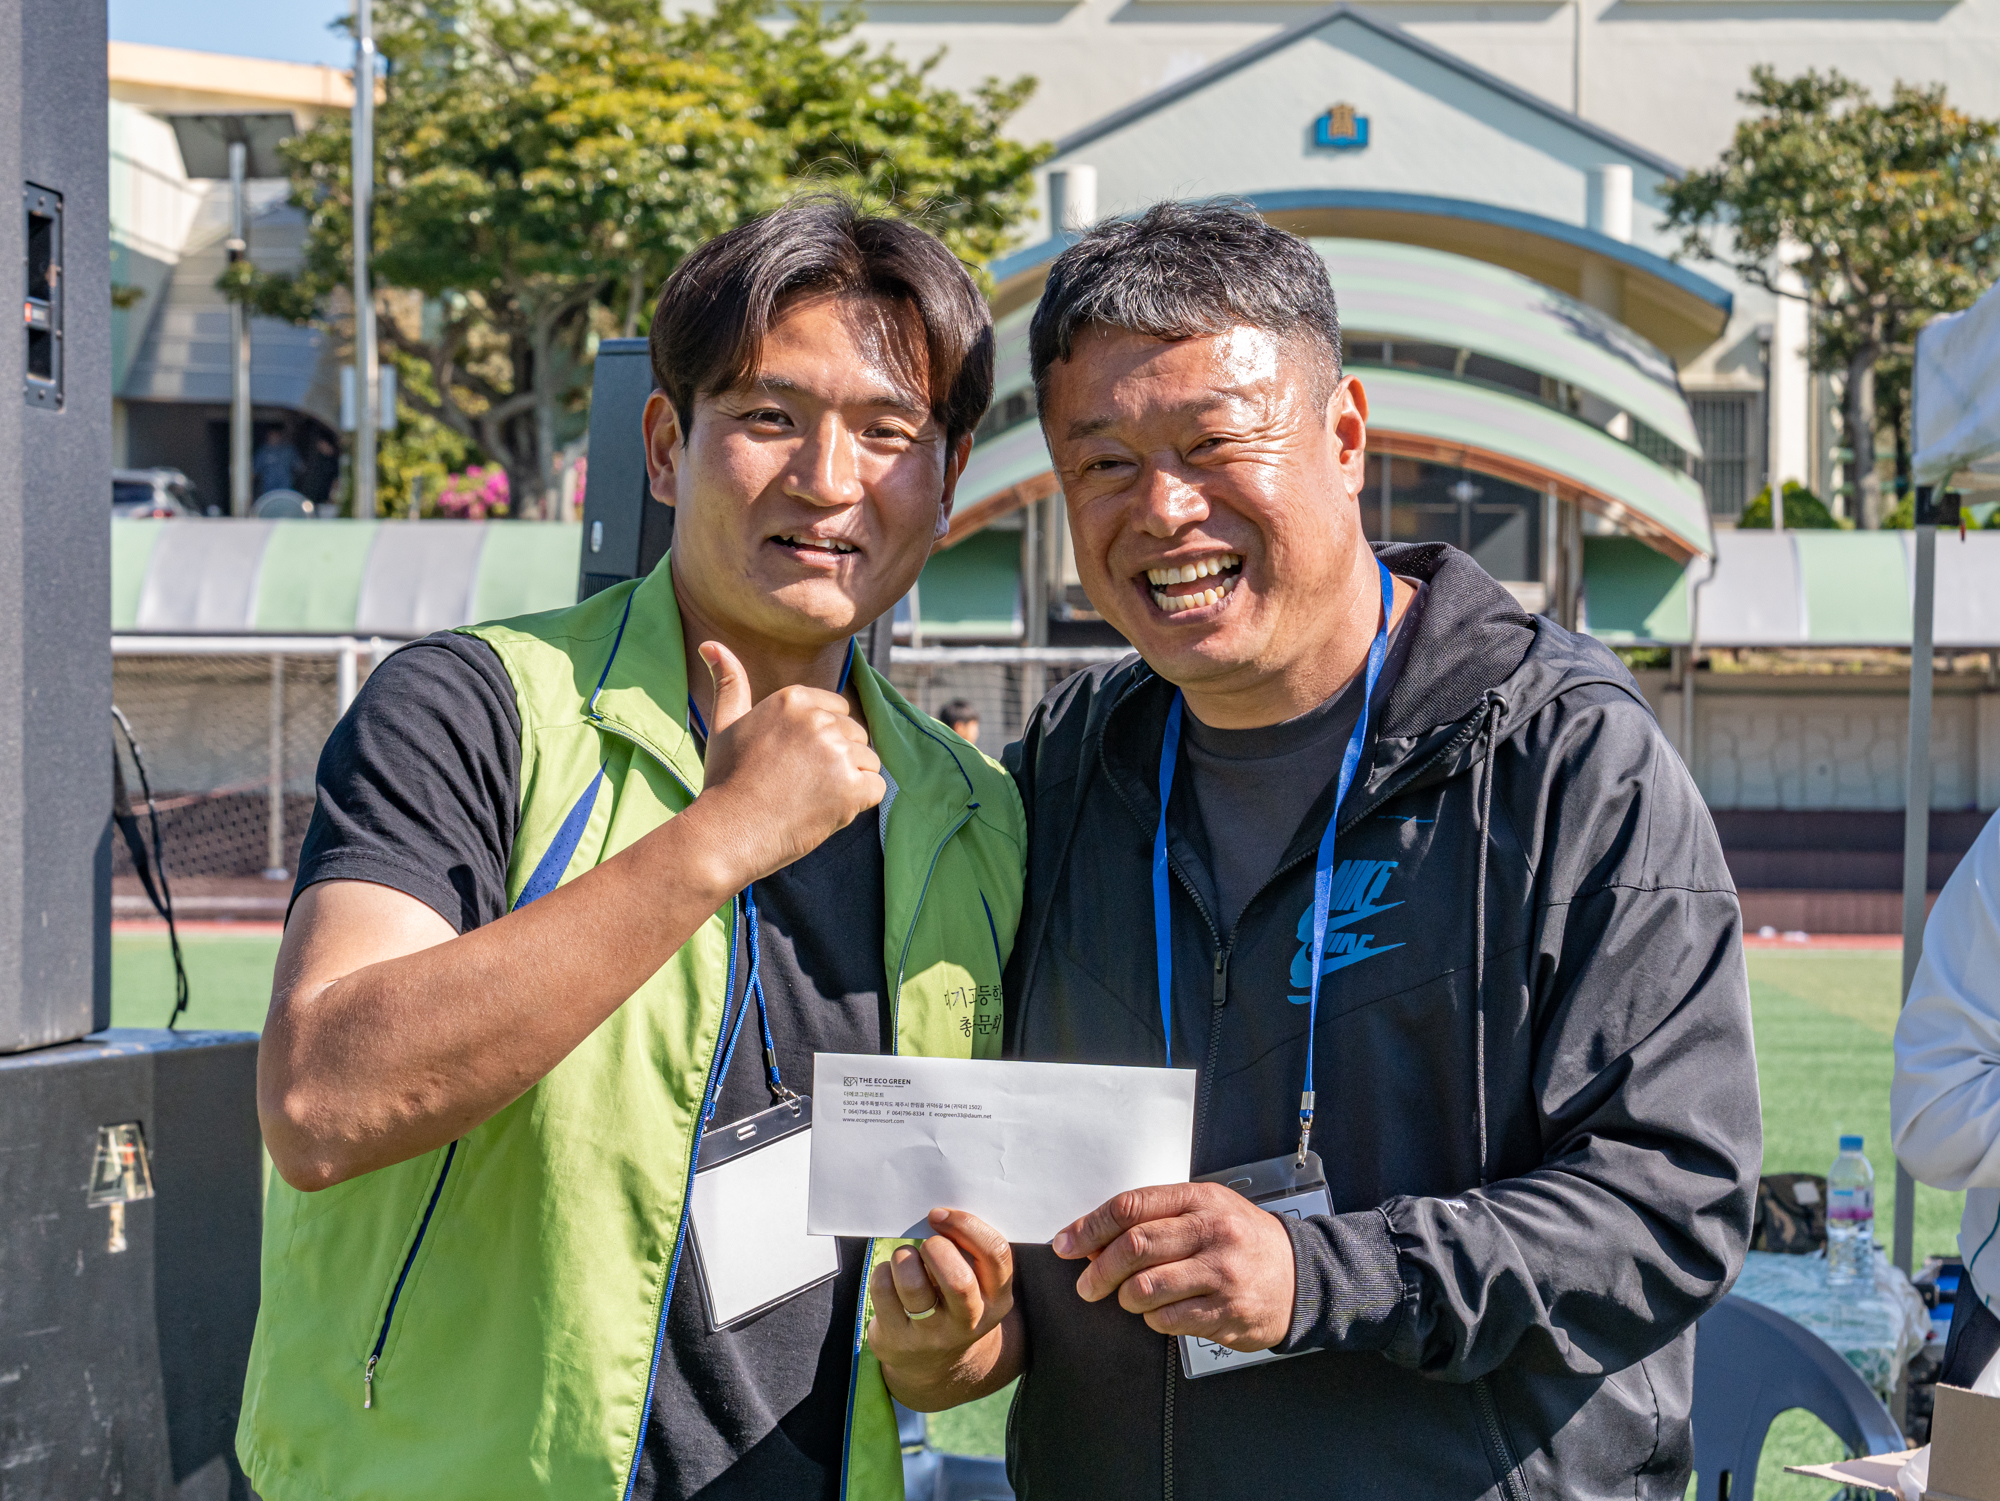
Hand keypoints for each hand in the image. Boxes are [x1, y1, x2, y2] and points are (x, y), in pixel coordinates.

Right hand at [690, 641, 884, 885]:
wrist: (727, 832)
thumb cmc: (725, 780)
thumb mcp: (724, 723)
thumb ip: (729, 682)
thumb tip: (711, 644)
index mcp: (794, 698)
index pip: (838, 711)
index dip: (822, 740)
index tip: (794, 761)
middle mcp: (819, 719)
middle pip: (856, 735)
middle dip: (838, 760)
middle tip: (799, 783)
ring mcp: (837, 753)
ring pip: (869, 762)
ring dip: (849, 782)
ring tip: (810, 797)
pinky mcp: (851, 787)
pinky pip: (876, 788)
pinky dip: (858, 803)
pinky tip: (824, 809)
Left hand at [867, 1208, 1015, 1402]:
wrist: (936, 1367)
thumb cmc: (955, 1304)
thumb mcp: (978, 1286)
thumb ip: (970, 1252)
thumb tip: (939, 1214)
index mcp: (996, 1299)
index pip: (995, 1255)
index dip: (966, 1225)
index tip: (941, 1217)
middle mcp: (969, 1322)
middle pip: (957, 1280)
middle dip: (936, 1248)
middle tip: (927, 1244)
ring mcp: (932, 1335)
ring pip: (913, 1284)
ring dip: (904, 1257)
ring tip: (906, 1259)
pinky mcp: (897, 1340)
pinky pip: (883, 1290)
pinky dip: (883, 1272)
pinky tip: (890, 1277)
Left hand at [1052, 1183, 1296, 1349]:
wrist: (1301, 1274)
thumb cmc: (1242, 1239)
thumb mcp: (1205, 1210)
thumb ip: (1154, 1219)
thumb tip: (1092, 1241)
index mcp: (1200, 1199)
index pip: (1131, 1207)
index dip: (1090, 1227)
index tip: (1066, 1244)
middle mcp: (1212, 1232)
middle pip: (1133, 1248)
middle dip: (1098, 1270)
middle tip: (1087, 1285)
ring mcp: (1221, 1274)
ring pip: (1146, 1289)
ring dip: (1125, 1298)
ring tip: (1129, 1299)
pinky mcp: (1226, 1312)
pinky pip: (1168, 1320)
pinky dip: (1152, 1320)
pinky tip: (1160, 1313)